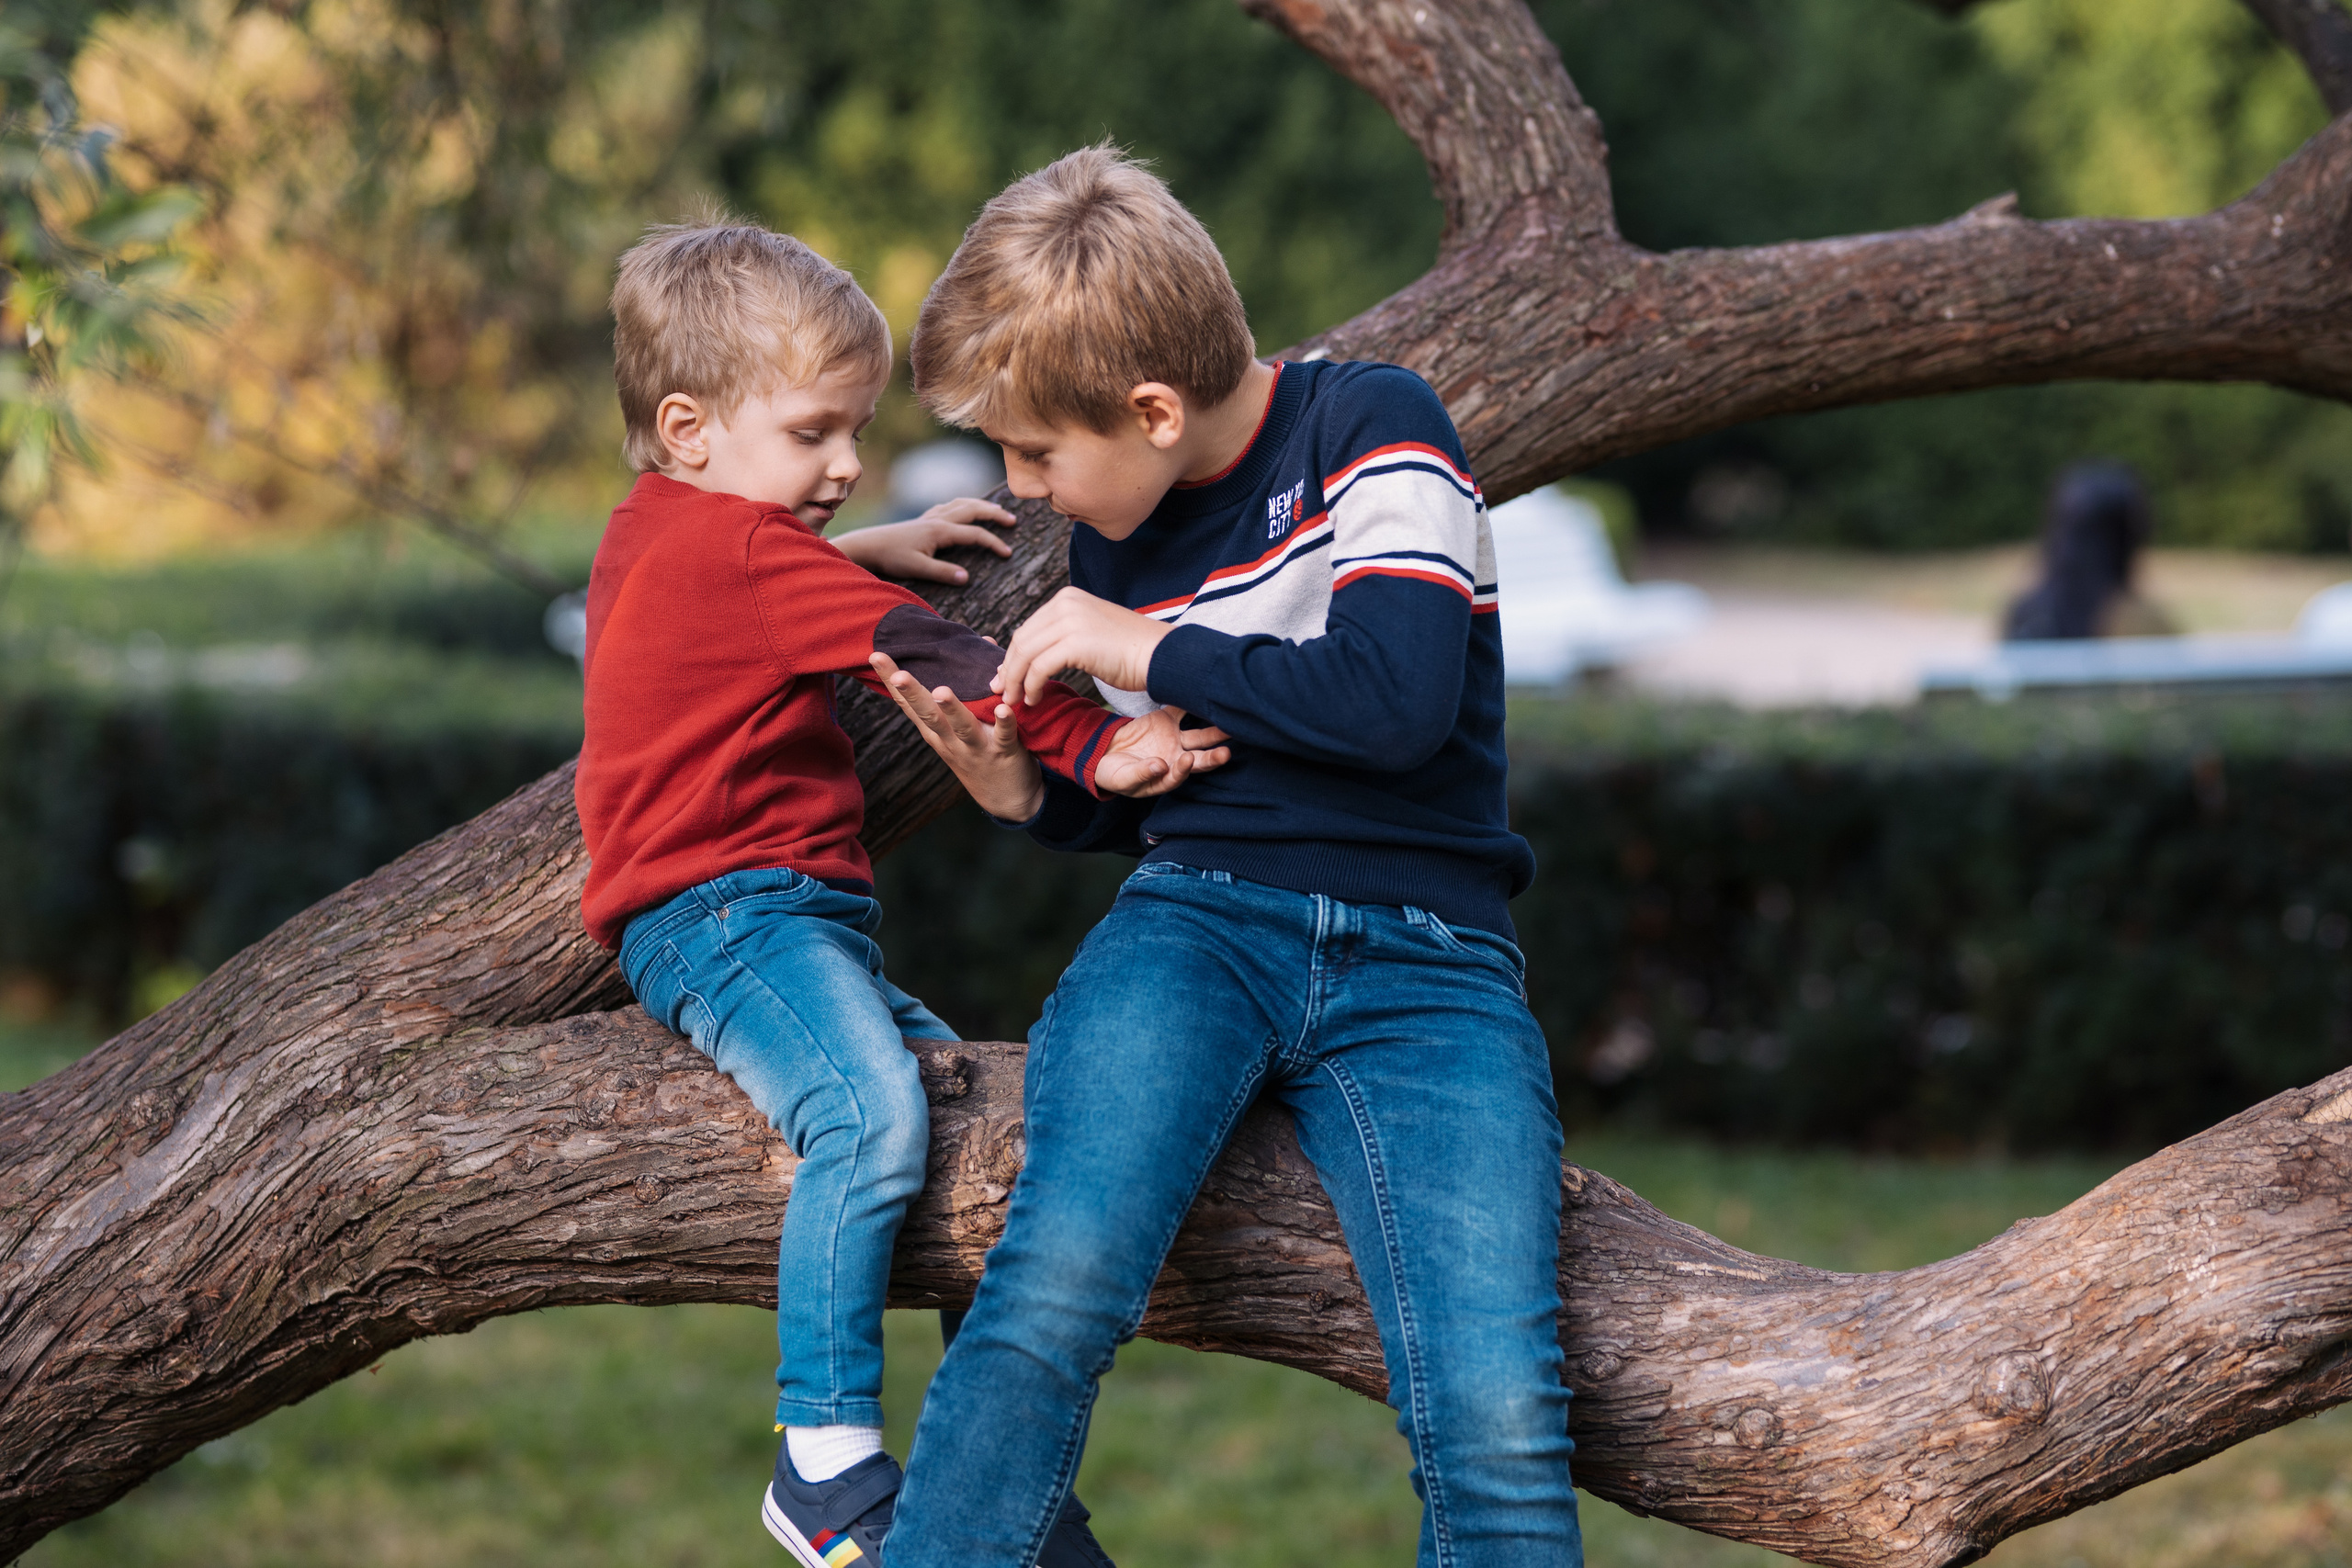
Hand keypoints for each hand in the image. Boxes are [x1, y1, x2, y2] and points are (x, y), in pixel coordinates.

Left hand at [833, 497, 1017, 585]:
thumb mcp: (917, 569)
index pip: (975, 534)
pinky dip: (963, 504)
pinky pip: (948, 506)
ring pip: (961, 504)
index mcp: (940, 530)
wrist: (868, 545)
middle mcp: (937, 519)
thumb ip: (942, 573)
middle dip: (994, 514)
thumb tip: (967, 578)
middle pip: (972, 510)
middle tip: (1012, 520)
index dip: (994, 542)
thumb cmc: (891, 557)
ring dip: (980, 505)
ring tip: (996, 509)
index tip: (1008, 554)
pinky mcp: (923, 520)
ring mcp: (930, 517)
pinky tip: (964, 508)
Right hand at [869, 652, 1044, 820]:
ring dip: (951, 709)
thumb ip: (968, 687)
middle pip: (927, 714)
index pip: (909, 703)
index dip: (892, 681)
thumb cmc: (983, 753)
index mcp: (936, 731)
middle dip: (912, 693)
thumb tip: (984, 641)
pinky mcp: (1003, 753)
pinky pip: (1004, 735)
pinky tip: (1002, 707)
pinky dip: (1004, 721)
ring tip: (941, 691)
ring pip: (961, 727)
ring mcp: (975, 748)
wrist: (1007, 800)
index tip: (877, 656)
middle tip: (899, 673)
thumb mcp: (963, 725)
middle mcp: (950, 740)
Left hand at [994, 586, 1170, 707]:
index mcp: (1067, 598)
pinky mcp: (1076, 642)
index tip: (1005, 678)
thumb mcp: (1091, 631)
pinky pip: (1039, 668)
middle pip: (1022, 639)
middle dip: (1008, 669)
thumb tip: (1034, 657)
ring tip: (1015, 700)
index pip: (1028, 628)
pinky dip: (1031, 686)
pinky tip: (1034, 699)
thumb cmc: (1131, 652)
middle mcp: (1065, 603)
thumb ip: (1064, 636)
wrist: (1162, 655)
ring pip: (1025, 654)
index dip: (1012, 656)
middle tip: (1001, 692)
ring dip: (1015, 681)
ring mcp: (1070, 620)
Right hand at [1094, 706, 1232, 798]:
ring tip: (1228, 725)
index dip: (1184, 769)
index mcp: (1165, 777)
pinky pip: (1180, 711)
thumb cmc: (1113, 773)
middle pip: (1199, 759)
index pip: (1180, 775)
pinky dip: (1189, 704)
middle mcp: (1175, 759)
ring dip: (1213, 732)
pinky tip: (1201, 697)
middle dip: (1213, 757)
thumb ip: (1141, 774)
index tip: (1186, 759)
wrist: (1103, 752)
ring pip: (1198, 736)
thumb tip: (1160, 767)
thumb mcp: (1123, 778)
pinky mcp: (1167, 721)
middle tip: (1225, 753)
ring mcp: (1174, 739)